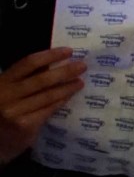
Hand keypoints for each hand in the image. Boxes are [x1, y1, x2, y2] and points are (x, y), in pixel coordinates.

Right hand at [0, 48, 86, 165]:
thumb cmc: (3, 111)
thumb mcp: (7, 90)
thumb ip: (24, 79)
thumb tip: (53, 63)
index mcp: (2, 81)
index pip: (28, 63)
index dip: (49, 55)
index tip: (68, 51)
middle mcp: (6, 95)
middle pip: (41, 79)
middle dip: (65, 71)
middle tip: (82, 65)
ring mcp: (14, 111)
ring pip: (48, 95)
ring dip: (67, 87)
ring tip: (80, 81)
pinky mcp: (24, 125)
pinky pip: (48, 109)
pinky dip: (61, 101)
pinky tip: (70, 96)